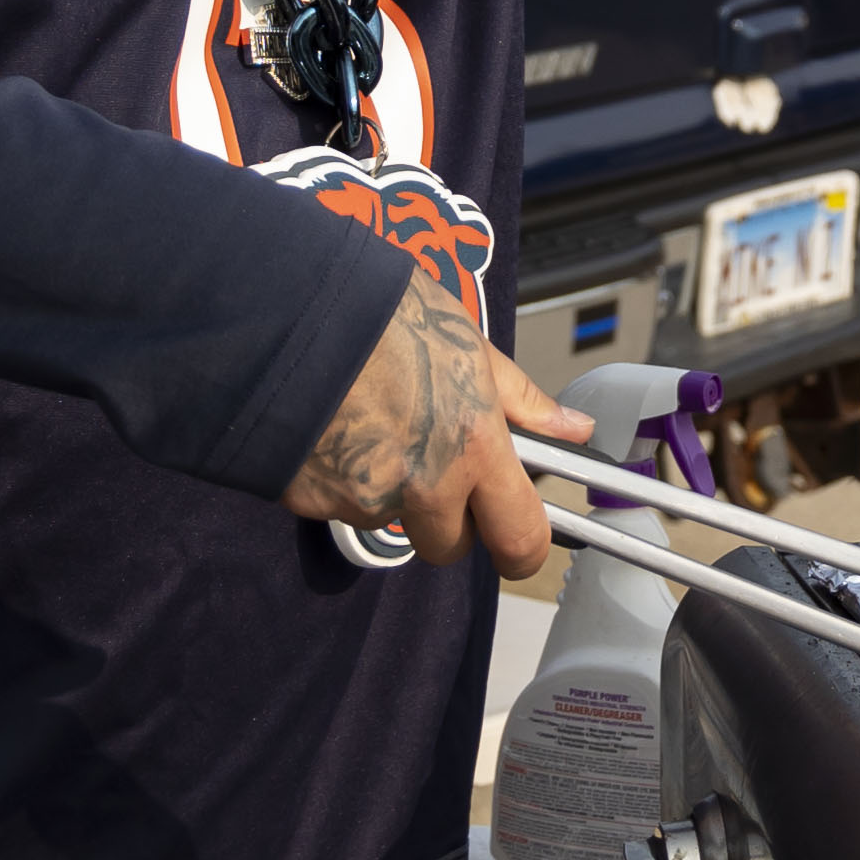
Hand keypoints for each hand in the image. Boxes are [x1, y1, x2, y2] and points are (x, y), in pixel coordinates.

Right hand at [283, 271, 589, 574]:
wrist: (286, 311)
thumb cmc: (381, 315)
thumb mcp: (467, 344)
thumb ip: (520, 400)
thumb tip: (572, 430)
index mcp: (473, 445)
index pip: (519, 539)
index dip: (523, 548)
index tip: (520, 540)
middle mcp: (422, 485)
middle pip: (450, 545)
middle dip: (449, 518)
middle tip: (433, 460)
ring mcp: (363, 499)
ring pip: (393, 520)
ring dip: (391, 492)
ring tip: (373, 424)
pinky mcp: (311, 503)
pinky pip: (340, 507)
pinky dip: (342, 480)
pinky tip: (335, 429)